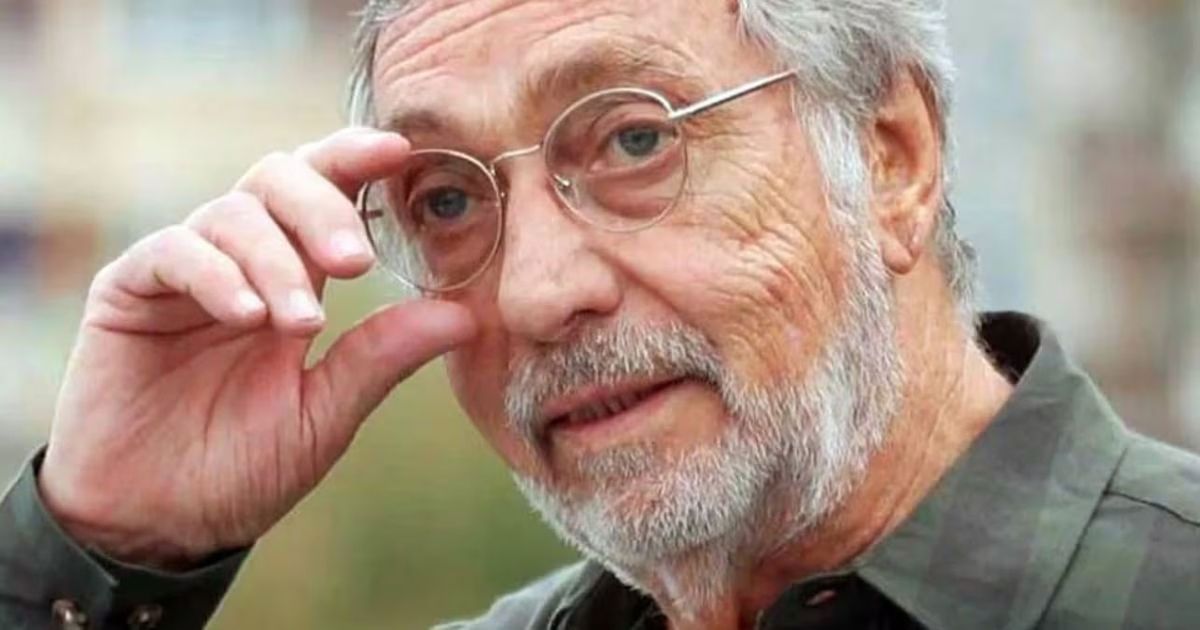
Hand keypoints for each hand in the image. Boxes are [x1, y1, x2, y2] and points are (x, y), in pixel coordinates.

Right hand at [38, 128, 476, 568]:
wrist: (159, 522)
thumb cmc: (243, 466)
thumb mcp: (326, 414)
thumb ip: (381, 357)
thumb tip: (465, 316)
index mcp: (293, 278)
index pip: (325, 192)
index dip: (357, 160)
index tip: (399, 151)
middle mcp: (239, 261)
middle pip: (278, 177)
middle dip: (322, 208)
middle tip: (353, 262)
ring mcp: (183, 271)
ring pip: (232, 214)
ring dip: (275, 260)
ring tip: (298, 322)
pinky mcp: (129, 291)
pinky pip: (172, 252)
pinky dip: (215, 274)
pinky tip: (248, 316)